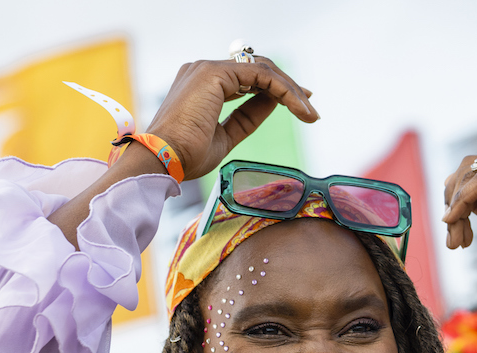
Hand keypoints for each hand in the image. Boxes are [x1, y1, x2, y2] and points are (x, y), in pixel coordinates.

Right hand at [144, 57, 317, 180]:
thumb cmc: (187, 156)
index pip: (248, 78)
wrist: (165, 159)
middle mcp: (204, 71)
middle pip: (258, 70)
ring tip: (309, 113)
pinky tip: (298, 107)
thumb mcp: (227, 136)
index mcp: (203, 84)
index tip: (300, 107)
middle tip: (310, 109)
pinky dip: (283, 90)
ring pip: (263, 70)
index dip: (276, 90)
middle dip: (289, 88)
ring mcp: (208, 69)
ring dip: (290, 91)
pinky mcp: (214, 73)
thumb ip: (247, 117)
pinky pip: (261, 75)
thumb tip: (273, 103)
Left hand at [442, 148, 476, 277]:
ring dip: (456, 205)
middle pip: (469, 167)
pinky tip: (456, 219)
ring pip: (471, 171)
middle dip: (453, 201)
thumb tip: (454, 194)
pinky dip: (464, 199)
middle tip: (453, 238)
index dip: (455, 198)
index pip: (474, 169)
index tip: (452, 230)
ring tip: (457, 238)